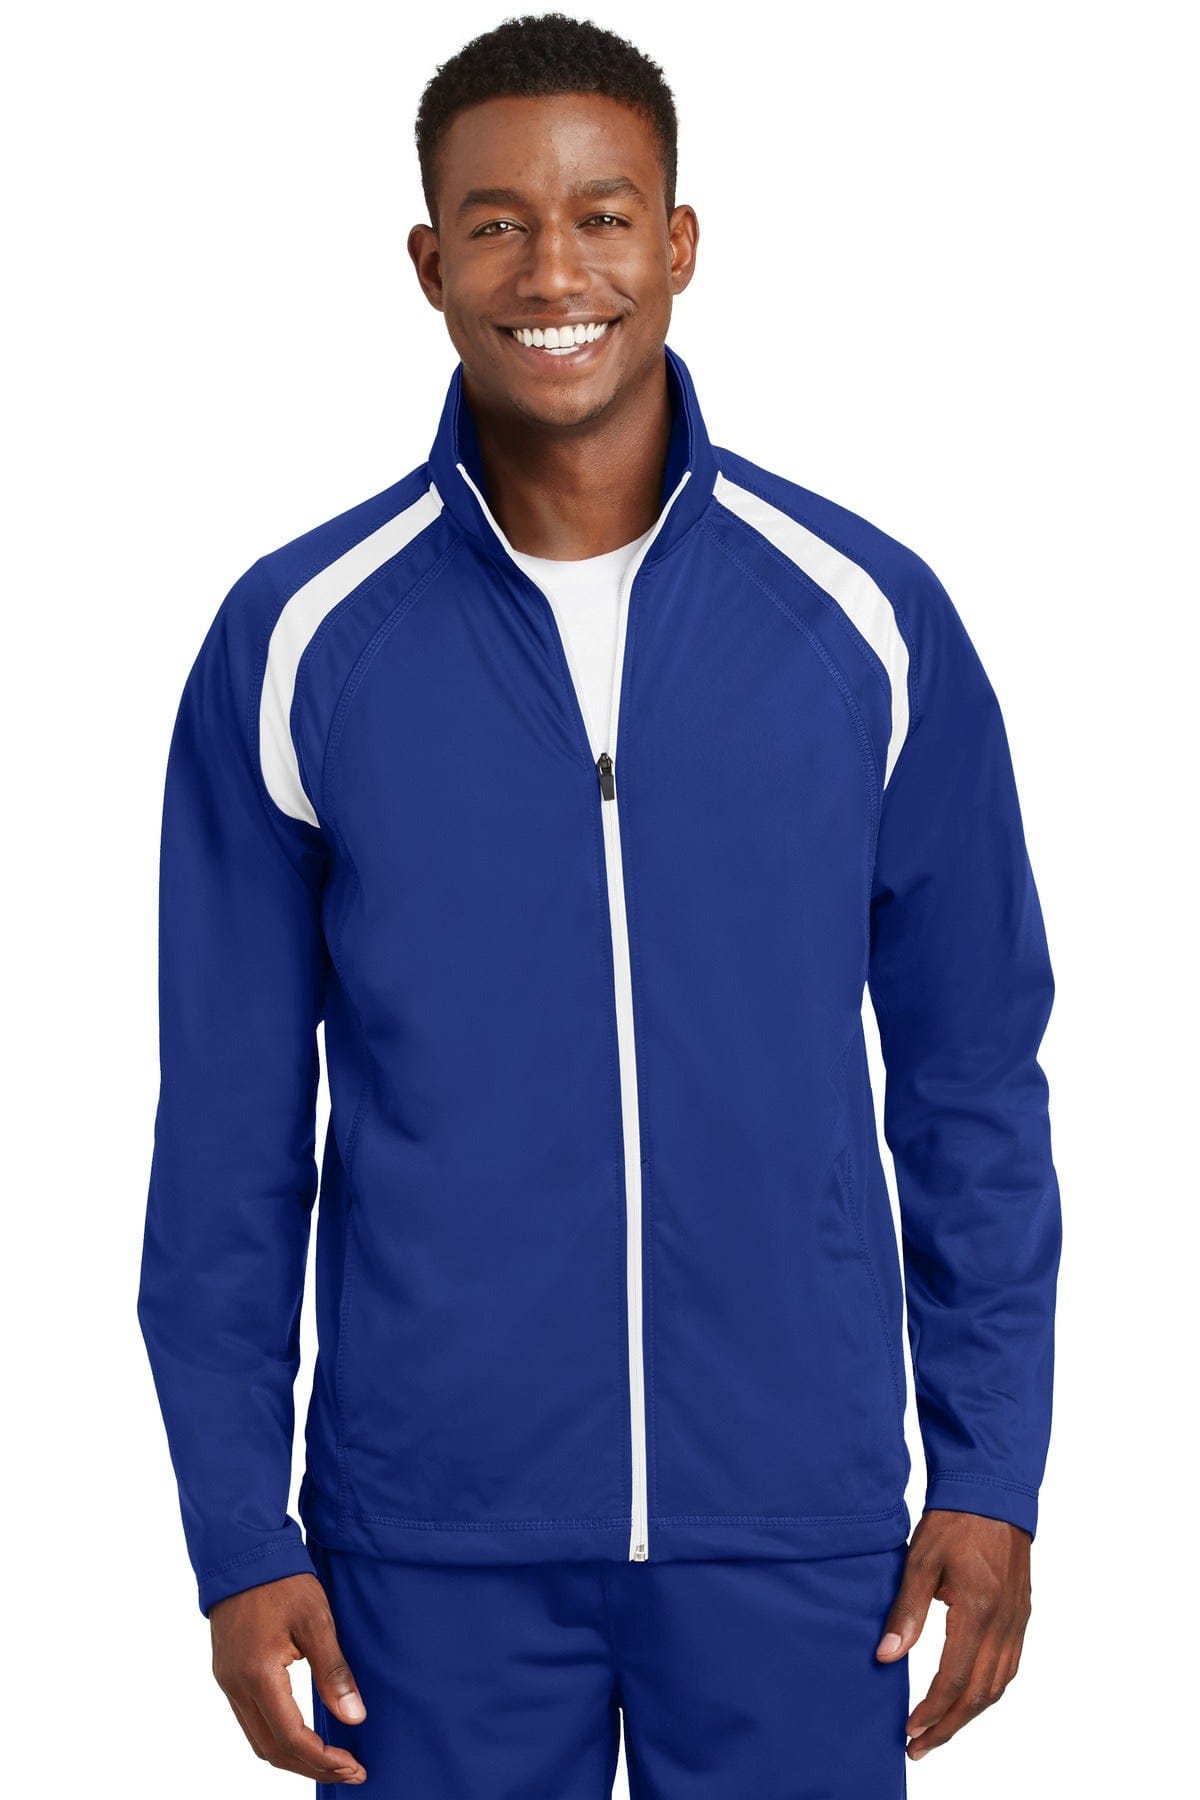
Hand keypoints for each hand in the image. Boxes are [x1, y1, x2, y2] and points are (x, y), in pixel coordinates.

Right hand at [210, 1572, 368, 1783]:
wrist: (241, 1552)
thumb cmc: (282, 1581)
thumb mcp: (316, 1620)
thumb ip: (333, 1672)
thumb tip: (355, 1718)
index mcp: (258, 1675)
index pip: (291, 1738)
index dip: (323, 1760)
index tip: (354, 1766)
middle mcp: (236, 1686)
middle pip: (271, 1750)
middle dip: (311, 1767)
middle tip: (349, 1770)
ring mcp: (227, 1681)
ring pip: (258, 1740)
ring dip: (293, 1757)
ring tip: (331, 1760)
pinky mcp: (227, 1673)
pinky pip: (250, 1720)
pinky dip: (278, 1737)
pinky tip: (302, 1734)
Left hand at [874, 1509, 1031, 1761]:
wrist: (992, 1494)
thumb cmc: (953, 1523)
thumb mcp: (920, 1561)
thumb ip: (905, 1612)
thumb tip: (886, 1656)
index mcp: (978, 1611)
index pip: (955, 1679)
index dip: (931, 1711)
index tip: (909, 1730)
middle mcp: (1004, 1624)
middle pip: (979, 1694)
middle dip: (949, 1726)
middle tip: (919, 1746)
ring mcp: (1017, 1622)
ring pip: (998, 1686)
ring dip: (969, 1714)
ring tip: (940, 1731)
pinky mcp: (1020, 1616)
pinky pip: (1009, 1667)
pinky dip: (988, 1692)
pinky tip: (969, 1698)